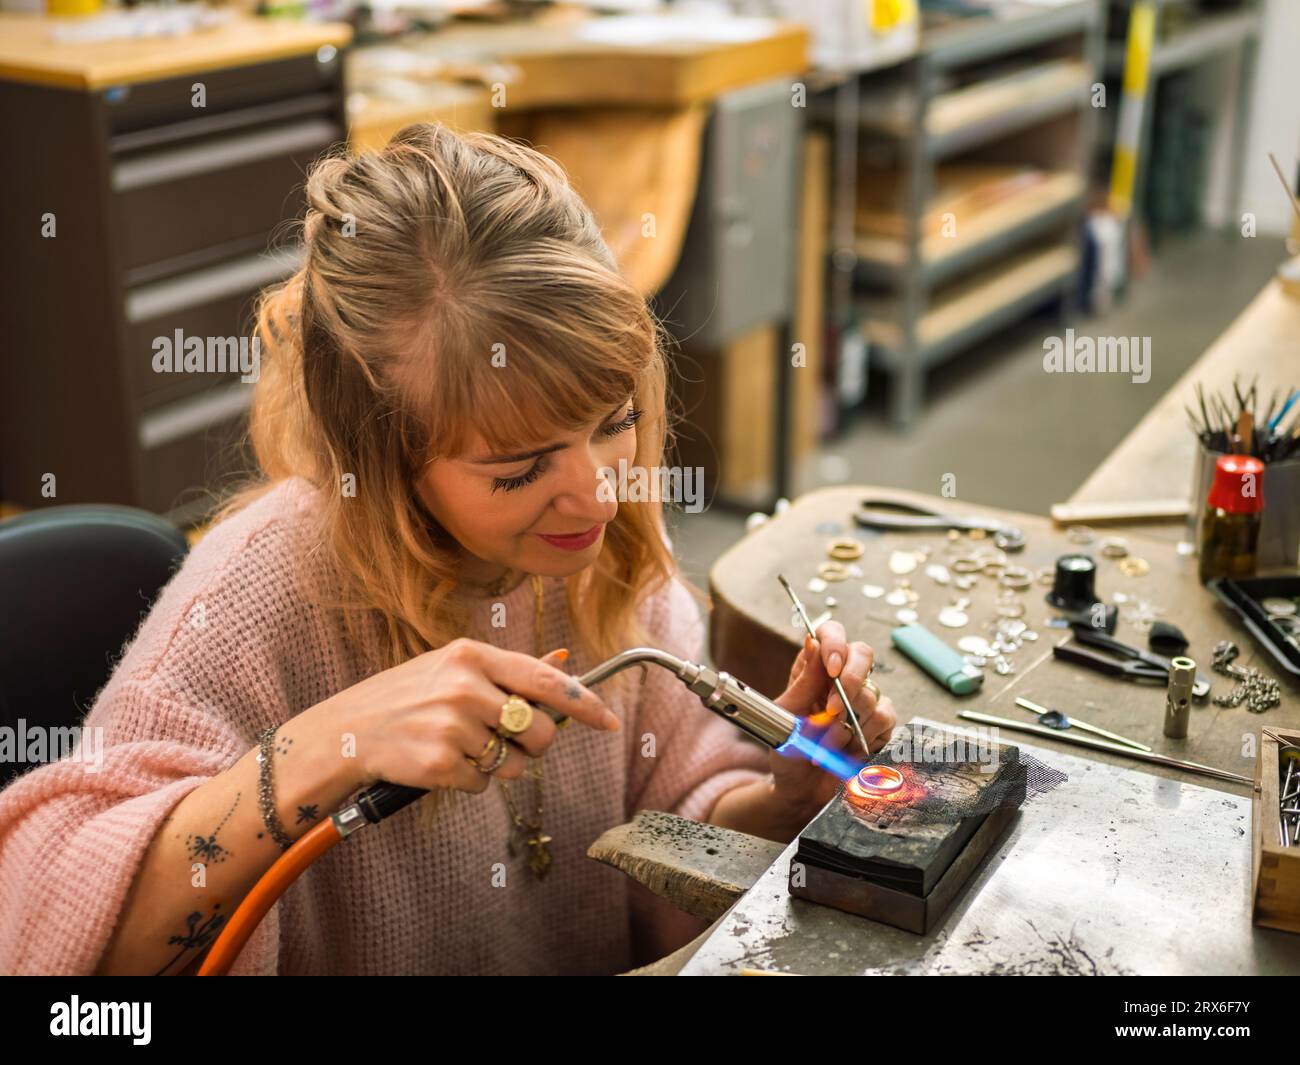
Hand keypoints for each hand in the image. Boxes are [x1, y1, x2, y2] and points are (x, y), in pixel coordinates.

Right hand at [319, 639, 619, 795]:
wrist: (345, 732)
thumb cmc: (406, 698)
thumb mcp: (453, 668)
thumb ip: (508, 672)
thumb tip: (564, 666)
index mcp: (472, 656)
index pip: (546, 681)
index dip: (584, 703)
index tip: (609, 722)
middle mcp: (465, 688)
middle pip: (539, 731)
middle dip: (534, 746)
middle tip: (507, 742)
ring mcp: (453, 727)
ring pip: (515, 764)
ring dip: (500, 766)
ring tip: (464, 748)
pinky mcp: (441, 763)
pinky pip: (484, 785)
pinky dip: (469, 781)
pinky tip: (442, 763)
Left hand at [769, 621, 896, 815]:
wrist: (800, 788)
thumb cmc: (787, 749)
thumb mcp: (785, 715)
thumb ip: (803, 681)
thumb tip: (814, 642)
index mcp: (812, 668)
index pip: (831, 634)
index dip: (836, 644)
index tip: (831, 669)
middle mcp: (840, 678)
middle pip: (863, 654)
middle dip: (851, 682)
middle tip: (833, 711)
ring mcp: (862, 699)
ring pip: (872, 693)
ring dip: (847, 724)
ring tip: (826, 743)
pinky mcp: (879, 723)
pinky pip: (884, 718)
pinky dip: (864, 736)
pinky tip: (847, 749)